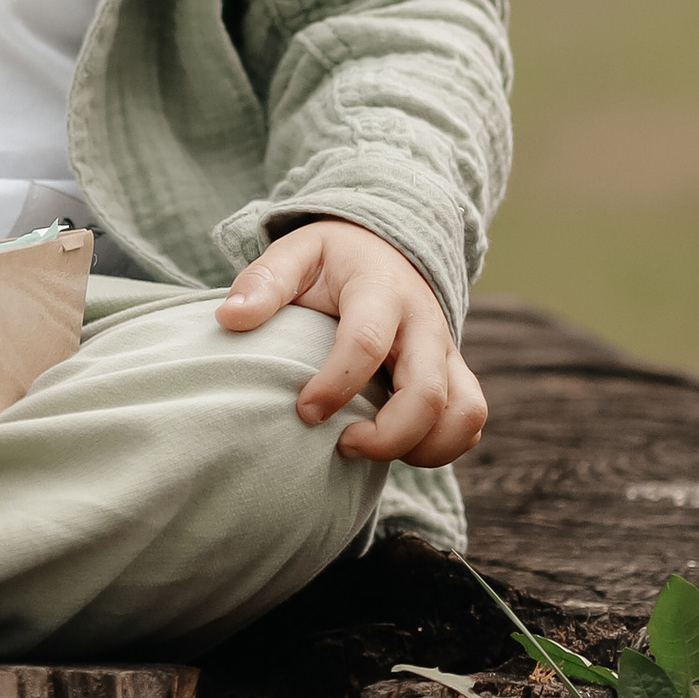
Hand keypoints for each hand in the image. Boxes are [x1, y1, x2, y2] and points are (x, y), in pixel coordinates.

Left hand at [217, 218, 486, 466]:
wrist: (385, 249)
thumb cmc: (333, 261)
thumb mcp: (296, 253)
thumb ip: (264, 282)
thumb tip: (229, 319)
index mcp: (380, 290)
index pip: (368, 343)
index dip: (336, 385)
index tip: (304, 412)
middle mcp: (424, 323)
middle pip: (427, 392)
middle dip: (388, 435)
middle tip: (342, 444)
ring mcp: (446, 350)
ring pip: (463, 413)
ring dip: (422, 447)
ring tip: (372, 448)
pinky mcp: (455, 373)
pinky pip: (469, 421)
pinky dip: (441, 446)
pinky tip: (397, 446)